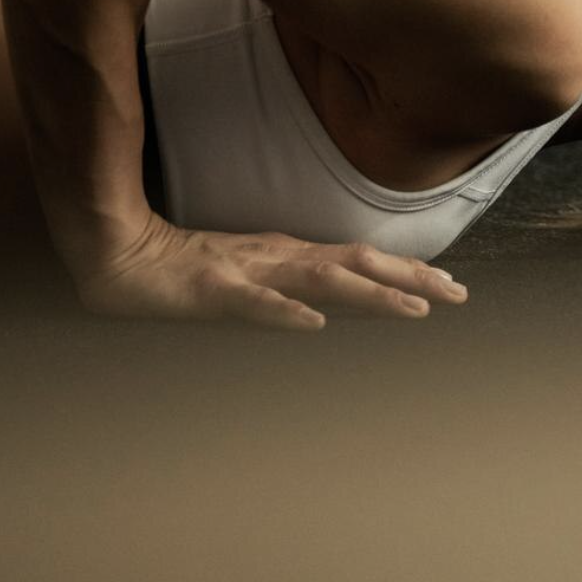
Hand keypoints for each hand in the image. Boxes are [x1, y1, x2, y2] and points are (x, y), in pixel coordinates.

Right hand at [73, 210, 468, 328]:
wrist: (123, 257)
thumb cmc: (188, 269)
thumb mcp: (254, 275)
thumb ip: (295, 284)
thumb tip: (341, 303)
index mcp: (289, 256)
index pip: (360, 261)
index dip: (406, 271)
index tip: (451, 285)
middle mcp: (279, 258)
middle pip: (355, 265)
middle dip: (408, 278)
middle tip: (457, 294)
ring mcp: (248, 271)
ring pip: (319, 282)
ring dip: (368, 295)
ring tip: (411, 309)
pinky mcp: (213, 289)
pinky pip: (254, 303)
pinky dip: (286, 313)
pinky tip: (314, 325)